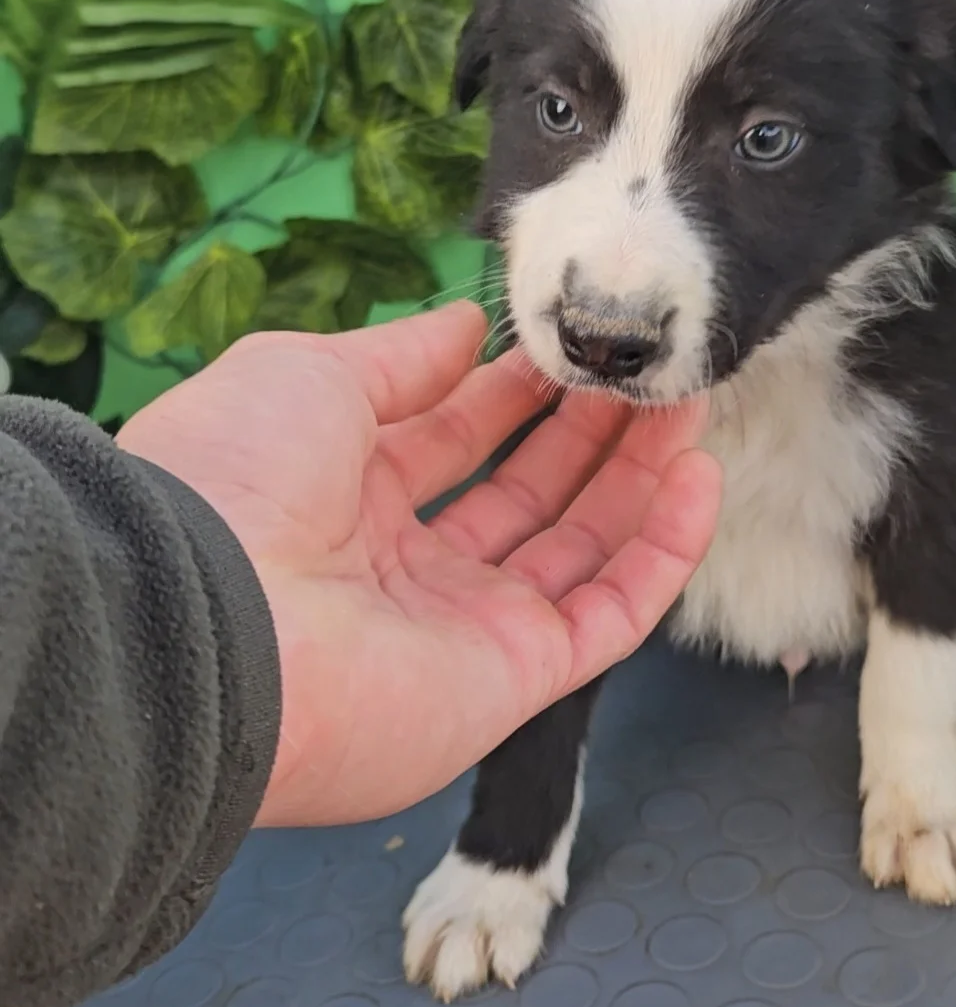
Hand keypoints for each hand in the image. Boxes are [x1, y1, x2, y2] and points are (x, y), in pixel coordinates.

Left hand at [118, 301, 720, 824]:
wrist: (206, 622)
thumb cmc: (235, 479)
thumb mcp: (305, 378)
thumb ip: (397, 357)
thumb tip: (463, 325)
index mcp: (342, 499)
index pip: (452, 440)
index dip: (515, 390)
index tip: (571, 344)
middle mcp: (406, 570)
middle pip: (523, 493)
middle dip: (587, 429)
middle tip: (649, 369)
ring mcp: (464, 629)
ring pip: (578, 549)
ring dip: (638, 478)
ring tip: (688, 404)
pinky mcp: (515, 680)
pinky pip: (612, 614)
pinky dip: (664, 552)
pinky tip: (698, 478)